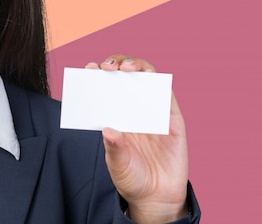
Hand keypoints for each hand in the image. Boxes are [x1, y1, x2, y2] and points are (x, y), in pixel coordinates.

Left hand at [85, 55, 188, 223]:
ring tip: (127, 68)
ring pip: (148, 78)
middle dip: (116, 64)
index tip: (88, 68)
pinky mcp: (173, 119)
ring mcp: (153, 110)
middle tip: (107, 66)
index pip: (105, 87)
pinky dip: (160, 85)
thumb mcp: (117, 165)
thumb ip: (114, 148)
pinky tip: (150, 82)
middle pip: (126, 75)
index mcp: (115, 115)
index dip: (97, 74)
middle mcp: (133, 108)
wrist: (157, 199)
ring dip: (139, 66)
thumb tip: (109, 130)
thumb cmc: (132, 178)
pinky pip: (167, 96)